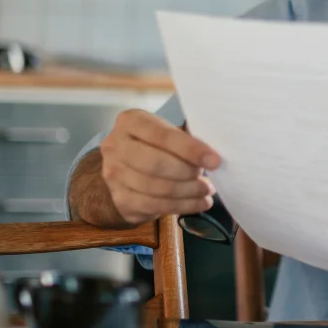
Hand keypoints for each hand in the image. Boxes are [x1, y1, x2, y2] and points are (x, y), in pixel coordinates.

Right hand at [98, 109, 219, 223]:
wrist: (123, 170)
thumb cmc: (154, 146)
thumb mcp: (166, 134)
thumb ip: (184, 141)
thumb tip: (211, 158)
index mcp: (131, 121)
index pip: (162, 135)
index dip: (190, 149)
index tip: (215, 161)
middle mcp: (115, 146)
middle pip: (154, 163)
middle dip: (187, 173)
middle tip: (207, 180)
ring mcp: (113, 174)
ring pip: (155, 188)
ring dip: (187, 192)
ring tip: (206, 191)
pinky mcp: (119, 198)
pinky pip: (154, 205)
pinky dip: (182, 206)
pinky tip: (199, 203)